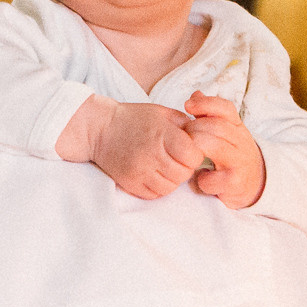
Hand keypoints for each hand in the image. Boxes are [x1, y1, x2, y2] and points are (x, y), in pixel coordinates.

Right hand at [59, 96, 206, 199]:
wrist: (99, 129)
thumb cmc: (134, 119)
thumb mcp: (163, 113)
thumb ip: (187, 124)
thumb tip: (208, 136)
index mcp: (161, 134)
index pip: (193, 155)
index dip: (195, 153)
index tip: (189, 148)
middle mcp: (150, 155)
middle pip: (184, 173)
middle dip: (185, 167)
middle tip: (178, 158)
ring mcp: (139, 172)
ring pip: (171, 187)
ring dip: (173, 179)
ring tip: (166, 165)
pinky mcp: (130, 184)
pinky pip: (155, 194)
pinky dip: (160, 187)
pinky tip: (155, 173)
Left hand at [185, 92, 265, 208]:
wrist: (256, 184)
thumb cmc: (233, 156)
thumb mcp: (226, 133)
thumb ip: (210, 115)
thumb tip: (195, 95)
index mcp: (238, 127)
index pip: (226, 108)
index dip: (206, 103)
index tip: (186, 105)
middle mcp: (242, 142)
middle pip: (216, 126)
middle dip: (193, 129)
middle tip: (182, 138)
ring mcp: (240, 162)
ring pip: (213, 146)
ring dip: (194, 149)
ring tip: (188, 156)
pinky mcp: (235, 183)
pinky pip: (211, 178)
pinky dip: (201, 179)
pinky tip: (202, 178)